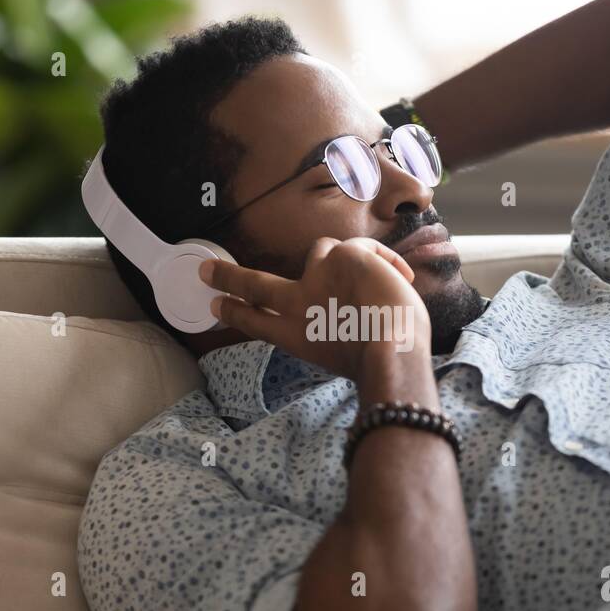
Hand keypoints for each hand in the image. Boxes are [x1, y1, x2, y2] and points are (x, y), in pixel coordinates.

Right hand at [199, 236, 431, 381]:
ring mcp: (317, 276)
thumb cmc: (382, 363)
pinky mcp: (343, 255)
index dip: (234, 313)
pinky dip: (384, 261)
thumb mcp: (345, 354)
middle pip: (254, 286)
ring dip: (343, 259)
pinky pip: (364, 247)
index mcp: (296, 336)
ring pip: (321, 250)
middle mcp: (299, 305)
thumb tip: (352, 311)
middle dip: (228, 277)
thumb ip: (334, 331)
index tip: (215, 306)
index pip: (256, 322)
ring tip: (369, 278)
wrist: (391, 353)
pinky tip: (401, 279)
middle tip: (208, 272)